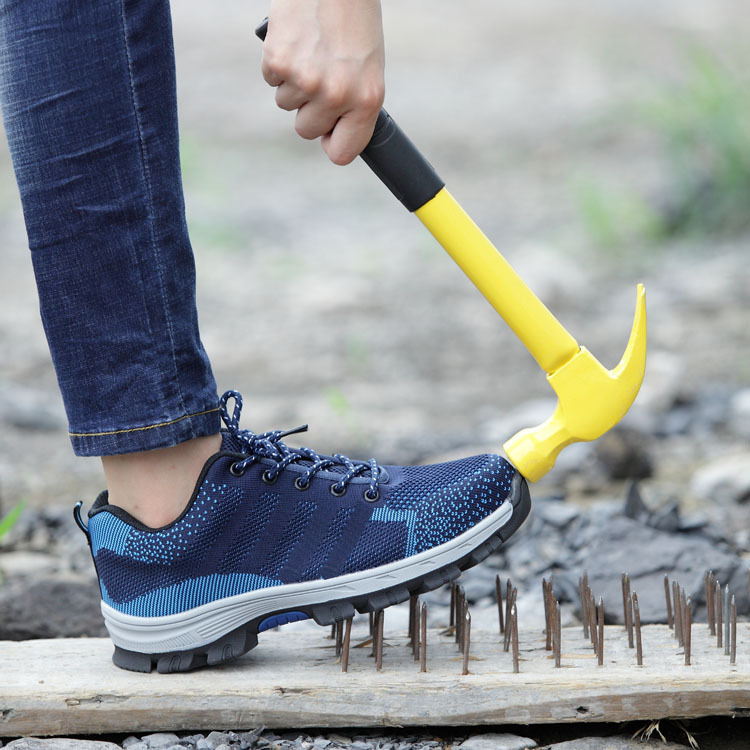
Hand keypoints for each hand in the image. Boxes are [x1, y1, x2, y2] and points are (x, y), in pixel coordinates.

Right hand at [262, 0, 384, 164]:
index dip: (332, 143)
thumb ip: (353, 103)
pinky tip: (295, 40)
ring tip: (310, 50)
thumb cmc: (354, 20)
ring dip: (293, 83)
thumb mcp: (368, 67)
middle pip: (307, 130)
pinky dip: (278, 63)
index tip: (329, 133)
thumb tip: (332, 135)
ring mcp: (306, 80)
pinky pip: (271, 80)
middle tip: (320, 74)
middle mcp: (337, 95)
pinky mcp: (279, 61)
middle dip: (309, 108)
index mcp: (367, 99)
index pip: (343, 153)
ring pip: (286, 105)